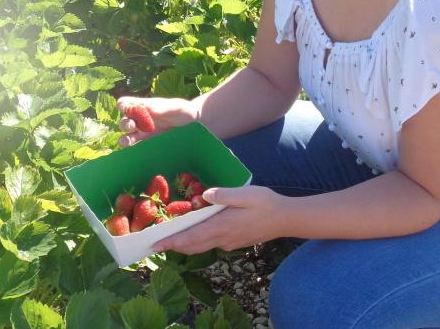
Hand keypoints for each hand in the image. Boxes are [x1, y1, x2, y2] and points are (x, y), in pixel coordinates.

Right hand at [116, 96, 199, 146]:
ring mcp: (142, 129)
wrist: (192, 120)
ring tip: (127, 141)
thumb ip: (160, 108)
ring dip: (124, 136)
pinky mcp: (146, 139)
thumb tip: (147, 109)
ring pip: (126, 133)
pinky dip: (129, 144)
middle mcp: (140, 117)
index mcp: (143, 105)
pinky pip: (134, 142)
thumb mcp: (173, 106)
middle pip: (124, 119)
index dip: (123, 105)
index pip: (126, 103)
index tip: (125, 108)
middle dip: (125, 123)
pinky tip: (130, 146)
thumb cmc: (182, 109)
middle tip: (132, 125)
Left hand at [154, 186, 286, 254]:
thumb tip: (205, 195)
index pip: (192, 237)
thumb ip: (225, 195)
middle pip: (192, 246)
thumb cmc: (266, 203)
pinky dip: (197, 242)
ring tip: (169, 240)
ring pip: (201, 246)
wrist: (285, 219)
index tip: (155, 245)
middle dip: (173, 246)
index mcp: (222, 226)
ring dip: (184, 245)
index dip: (172, 242)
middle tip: (154, 245)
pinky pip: (210, 244)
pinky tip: (194, 234)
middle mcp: (223, 238)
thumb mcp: (247, 194)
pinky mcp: (234, 242)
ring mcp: (228, 242)